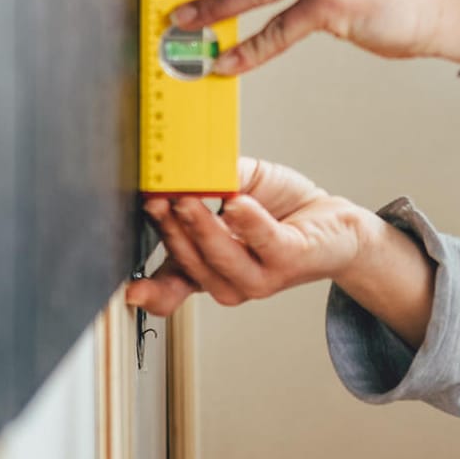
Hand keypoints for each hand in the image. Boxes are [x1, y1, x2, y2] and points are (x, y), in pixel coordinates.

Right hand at [125, 154, 366, 315]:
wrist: (330, 221)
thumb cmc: (278, 209)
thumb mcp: (233, 191)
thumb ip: (207, 183)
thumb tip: (182, 167)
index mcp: (205, 266)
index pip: (169, 287)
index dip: (149, 292)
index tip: (129, 290)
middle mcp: (228, 280)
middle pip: (189, 261)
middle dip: (170, 229)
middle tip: (158, 198)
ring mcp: (258, 276)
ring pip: (220, 257)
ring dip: (202, 226)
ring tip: (188, 197)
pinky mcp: (288, 261)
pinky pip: (264, 242)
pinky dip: (248, 222)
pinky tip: (237, 203)